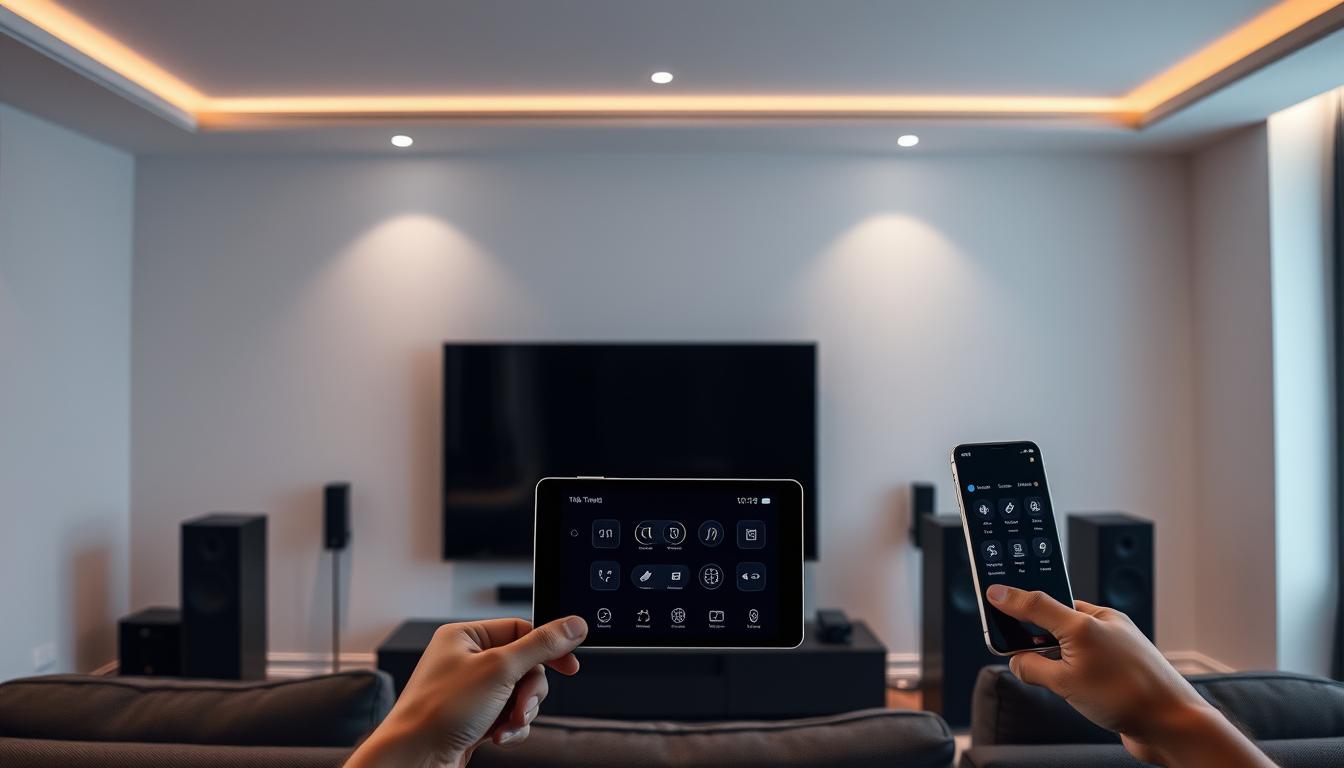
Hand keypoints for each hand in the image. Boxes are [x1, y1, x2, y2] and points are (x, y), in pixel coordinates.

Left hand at [346, 616, 586, 767]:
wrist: (414, 761)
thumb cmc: (438, 712)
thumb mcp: (499, 670)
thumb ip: (541, 646)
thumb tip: (572, 626)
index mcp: (465, 637)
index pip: (520, 629)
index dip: (547, 648)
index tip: (569, 666)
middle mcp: (466, 660)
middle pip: (525, 665)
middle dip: (528, 691)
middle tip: (521, 705)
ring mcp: (471, 692)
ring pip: (520, 694)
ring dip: (520, 712)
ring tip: (505, 725)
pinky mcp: (475, 718)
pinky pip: (508, 716)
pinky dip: (509, 728)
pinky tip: (497, 736)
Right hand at [986, 585, 1272, 767]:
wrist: (1173, 725)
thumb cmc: (1129, 696)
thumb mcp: (1066, 680)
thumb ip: (1033, 665)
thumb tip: (1017, 660)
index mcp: (1090, 619)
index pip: (1041, 601)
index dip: (1013, 599)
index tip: (992, 594)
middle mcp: (1104, 626)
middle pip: (1055, 620)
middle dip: (1034, 635)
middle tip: (1012, 647)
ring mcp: (1117, 645)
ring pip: (1072, 643)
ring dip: (1055, 657)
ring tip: (1048, 678)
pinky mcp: (1124, 666)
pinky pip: (1088, 661)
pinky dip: (1074, 670)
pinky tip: (1074, 689)